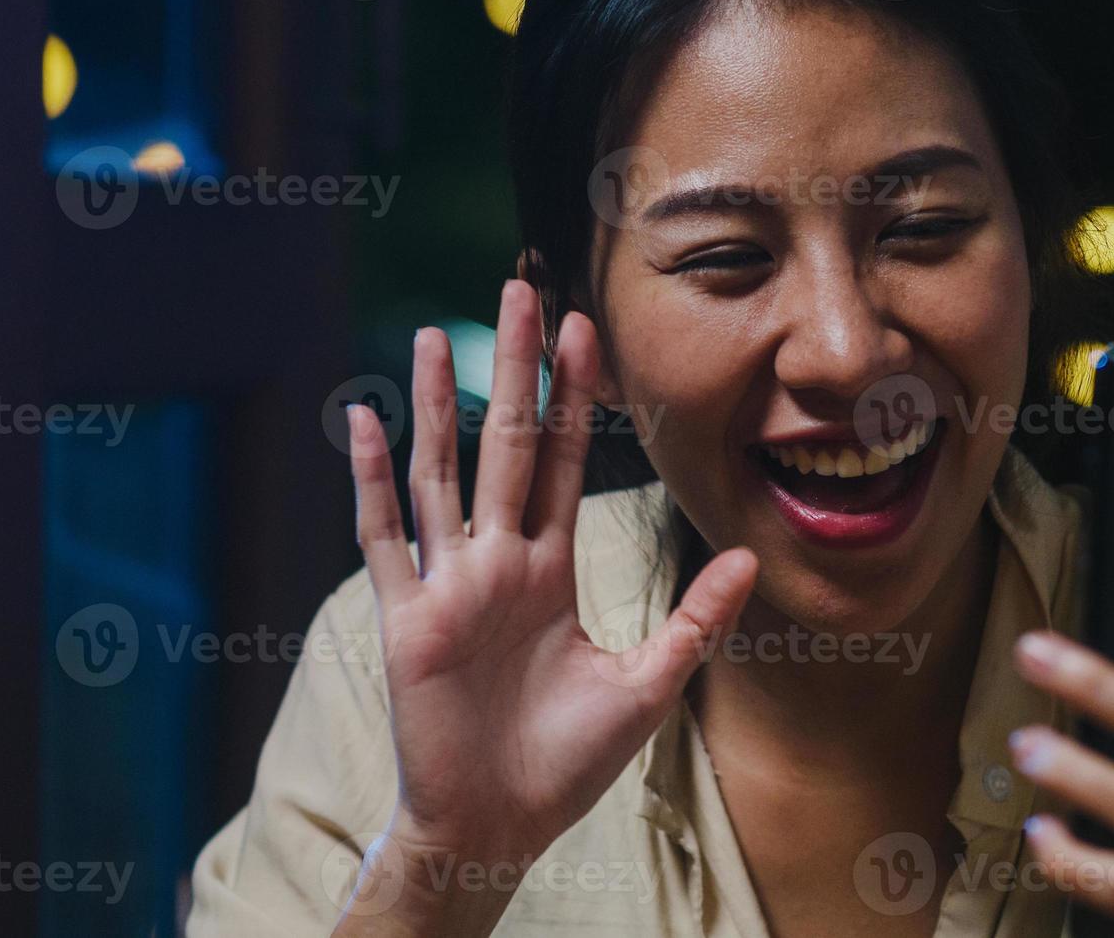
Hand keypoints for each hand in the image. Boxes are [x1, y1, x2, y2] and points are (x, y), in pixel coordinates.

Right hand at [333, 281, 756, 934]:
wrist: (499, 824)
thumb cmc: (565, 761)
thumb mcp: (647, 684)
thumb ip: (695, 618)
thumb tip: (749, 556)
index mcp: (550, 568)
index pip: (566, 462)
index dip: (576, 397)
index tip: (583, 330)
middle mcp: (498, 562)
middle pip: (508, 445)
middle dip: (517, 370)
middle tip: (519, 289)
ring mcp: (448, 585)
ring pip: (443, 474)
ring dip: (440, 405)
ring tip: (439, 333)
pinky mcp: (406, 619)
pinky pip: (384, 539)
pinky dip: (371, 481)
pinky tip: (363, 420)